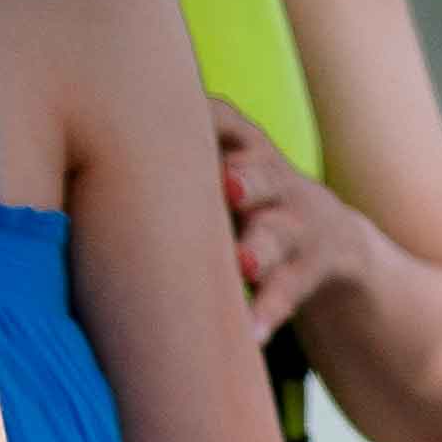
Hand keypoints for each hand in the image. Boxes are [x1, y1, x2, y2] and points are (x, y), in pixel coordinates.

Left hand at [211, 102, 397, 335]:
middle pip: (264, 178)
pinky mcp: (308, 272)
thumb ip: (195, 150)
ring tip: (243, 265)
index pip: (228, 124)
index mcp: (252, 154)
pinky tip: (250, 332)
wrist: (338, 245)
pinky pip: (288, 292)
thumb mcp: (236, 167)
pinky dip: (267, 311)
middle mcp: (279, 187)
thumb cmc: (257, 201)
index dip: (211, 119)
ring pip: (279, 236)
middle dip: (249, 179)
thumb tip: (103, 116)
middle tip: (229, 186)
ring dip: (260, 248)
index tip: (188, 109)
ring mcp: (300, 230)